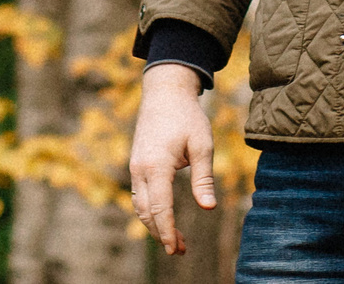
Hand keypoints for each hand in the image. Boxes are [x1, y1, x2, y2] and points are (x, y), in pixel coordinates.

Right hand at [128, 64, 215, 255]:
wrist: (165, 92)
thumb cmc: (187, 117)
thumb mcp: (201, 146)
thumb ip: (203, 178)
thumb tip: (208, 207)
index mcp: (156, 165)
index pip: (159, 207)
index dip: (167, 230)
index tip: (174, 249)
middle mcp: (140, 168)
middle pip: (146, 211)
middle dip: (161, 233)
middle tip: (179, 250)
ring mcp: (135, 166)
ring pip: (140, 205)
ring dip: (154, 224)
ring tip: (174, 239)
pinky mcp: (136, 163)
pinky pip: (139, 194)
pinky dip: (149, 210)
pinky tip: (163, 217)